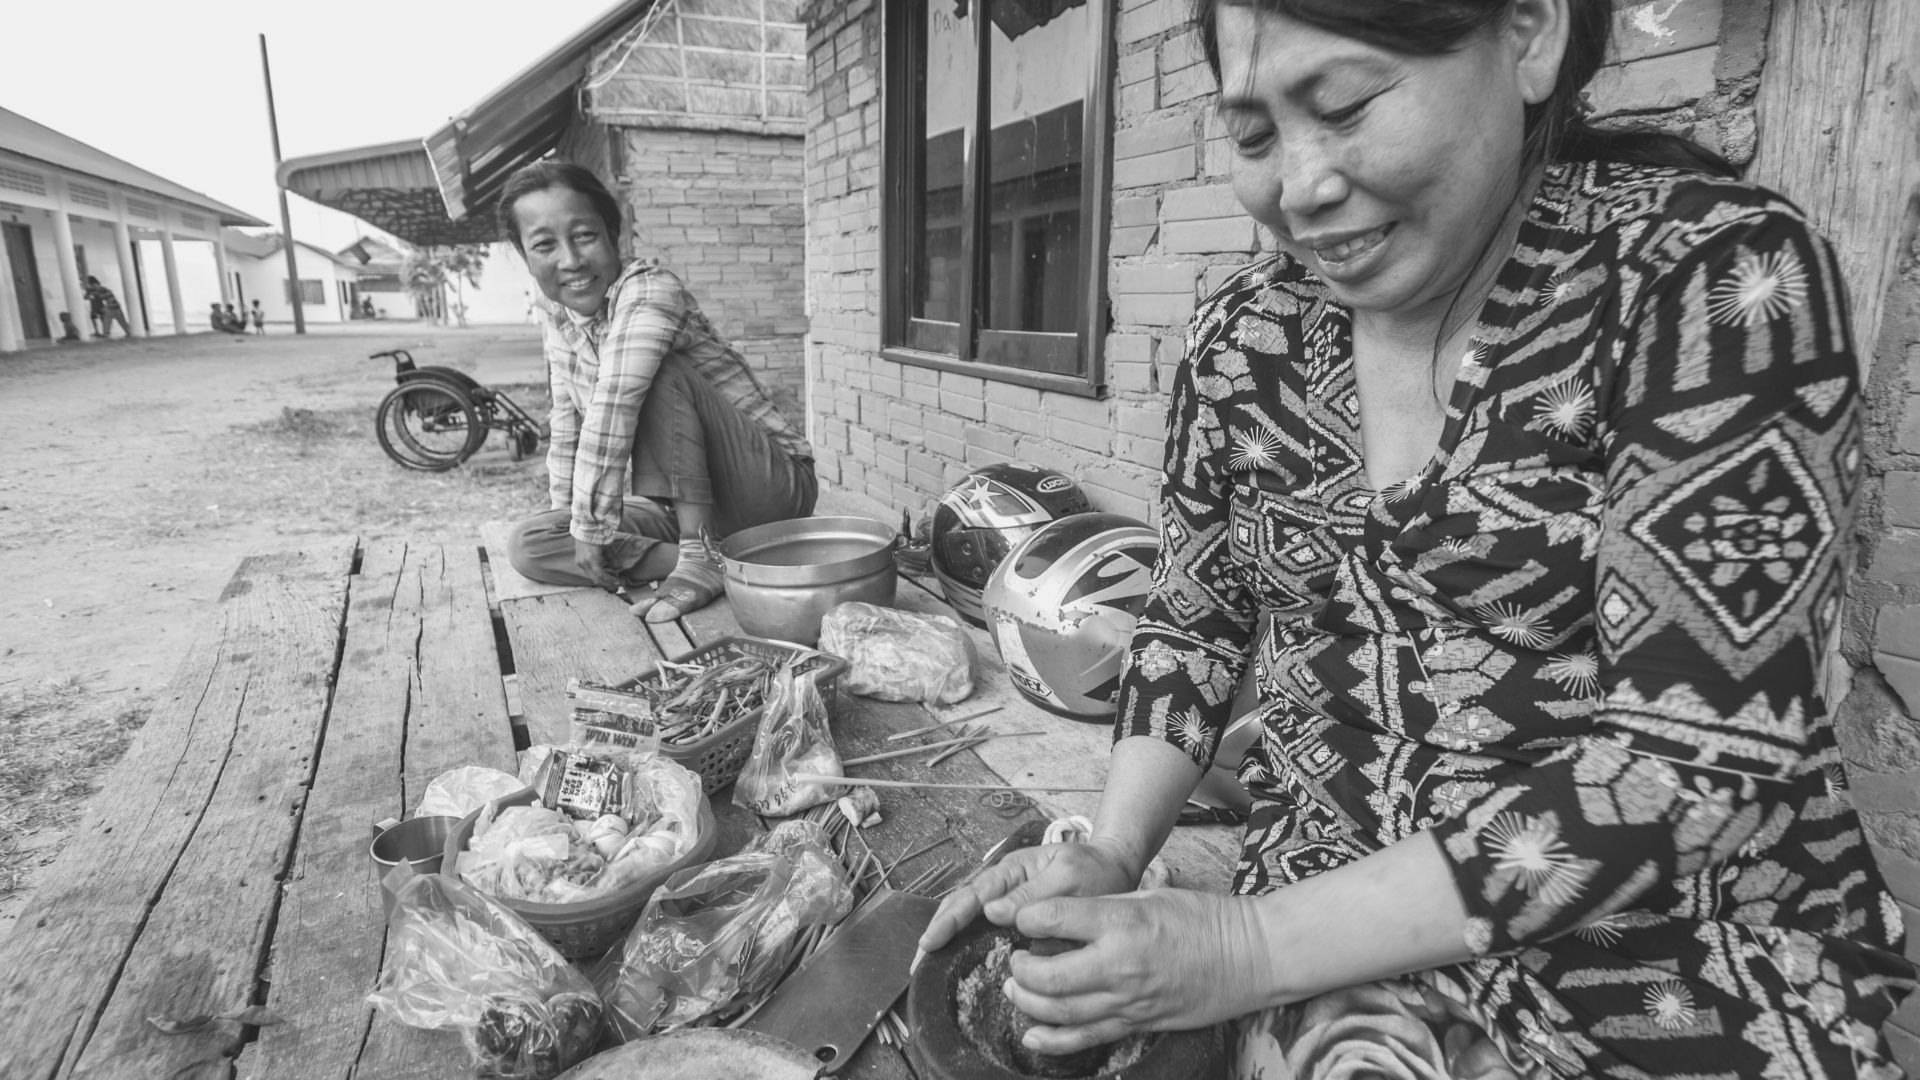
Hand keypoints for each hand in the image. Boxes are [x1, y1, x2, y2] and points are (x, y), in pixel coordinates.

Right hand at [573, 538, 619, 589]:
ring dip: (603, 579)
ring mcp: (580, 563)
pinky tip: (605, 573)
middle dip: (608, 583)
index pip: (602, 575)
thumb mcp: (607, 546)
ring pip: (592, 576)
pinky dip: (597, 574)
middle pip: (596, 579)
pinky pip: (589, 572)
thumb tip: (618, 569)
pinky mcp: (578, 562)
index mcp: (591, 559)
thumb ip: (612, 559)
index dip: (611, 580)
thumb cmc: (597, 535)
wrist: (583, 528)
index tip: (620, 582)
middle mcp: (584, 562)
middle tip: (618, 584)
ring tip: (613, 579)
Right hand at [918, 839, 1135, 954]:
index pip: (972, 896)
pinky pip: (983, 928)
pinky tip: (955, 962)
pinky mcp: (1016, 917)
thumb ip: (1032, 894)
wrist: (1114, 869)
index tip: (930, 942)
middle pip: (960, 907)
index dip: (949, 920)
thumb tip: (990, 912)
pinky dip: (965, 943)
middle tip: (916, 964)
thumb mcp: (1068, 877)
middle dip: (936, 932)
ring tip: (925, 966)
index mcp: (1012, 870)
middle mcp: (1002, 885)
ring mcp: (1007, 900)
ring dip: (945, 939)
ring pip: (968, 918)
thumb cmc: (1093, 872)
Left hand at [1003, 889, 1274, 1055]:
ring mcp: (1128, 1000)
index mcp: (1122, 920)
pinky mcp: (1138, 1024)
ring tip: (1016, 988)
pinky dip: (1052, 1040)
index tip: (1022, 919)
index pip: (1053, 918)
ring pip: (1059, 1010)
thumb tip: (1060, 914)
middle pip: (1047, 974)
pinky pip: (1086, 1038)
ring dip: (1027, 1001)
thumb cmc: (1203, 917)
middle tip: (1017, 959)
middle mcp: (1119, 963)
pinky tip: (1031, 1035)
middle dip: (1020, 968)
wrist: (1250, 957)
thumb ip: (1104, 905)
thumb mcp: (1150, 893)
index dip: (1026, 918)